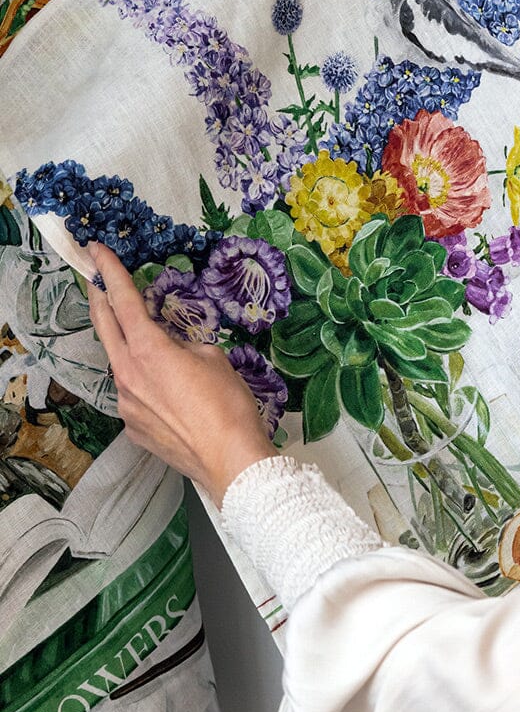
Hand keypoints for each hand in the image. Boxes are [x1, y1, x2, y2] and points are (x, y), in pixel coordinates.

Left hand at [87, 241, 277, 505]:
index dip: (109, 272)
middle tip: (96, 280)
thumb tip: (177, 350)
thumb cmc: (229, 406)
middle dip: (100, 299)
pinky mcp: (133, 428)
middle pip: (105, 328)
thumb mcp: (214, 358)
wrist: (230, 460)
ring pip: (121, 365)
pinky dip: (144, 386)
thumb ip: (186, 345)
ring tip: (149, 345)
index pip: (123, 301)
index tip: (97, 251)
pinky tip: (169, 395)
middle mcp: (127, 375)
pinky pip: (133, 397)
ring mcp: (126, 404)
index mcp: (148, 350)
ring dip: (128, 348)